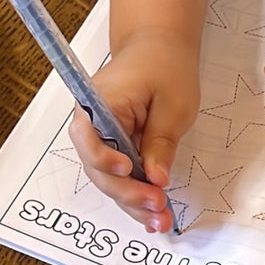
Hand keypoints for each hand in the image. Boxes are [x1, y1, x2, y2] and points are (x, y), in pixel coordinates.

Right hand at [68, 28, 199, 231]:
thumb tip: (156, 179)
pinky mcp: (112, 146)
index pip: (90, 140)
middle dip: (128, 192)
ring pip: (108, 178)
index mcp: (99, 102)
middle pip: (98, 168)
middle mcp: (90, 122)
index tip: (131, 171)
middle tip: (158, 206)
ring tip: (160, 219)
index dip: (106, 162)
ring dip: (133, 201)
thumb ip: (161, 143)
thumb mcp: (173, 104)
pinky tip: (153, 211)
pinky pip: (118, 174)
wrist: (158, 46)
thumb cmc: (165, 65)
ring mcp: (99, 136)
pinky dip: (135, 192)